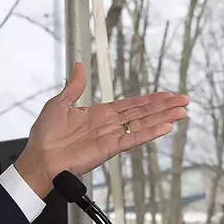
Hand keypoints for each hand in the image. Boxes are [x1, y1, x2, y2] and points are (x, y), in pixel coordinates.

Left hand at [14, 63, 187, 196]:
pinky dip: (149, 133)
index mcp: (99, 114)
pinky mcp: (110, 148)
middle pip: (142, 113)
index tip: (166, 95)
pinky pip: (133, 138)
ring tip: (181, 112)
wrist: (39, 157)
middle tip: (183, 101)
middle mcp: (109, 125)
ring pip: (143, 124)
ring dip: (163, 118)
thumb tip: (79, 66)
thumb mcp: (60, 103)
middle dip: (164, 106)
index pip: (131, 105)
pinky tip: (165, 127)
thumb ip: (75, 86)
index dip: (149, 99)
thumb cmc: (45, 136)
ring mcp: (111, 137)